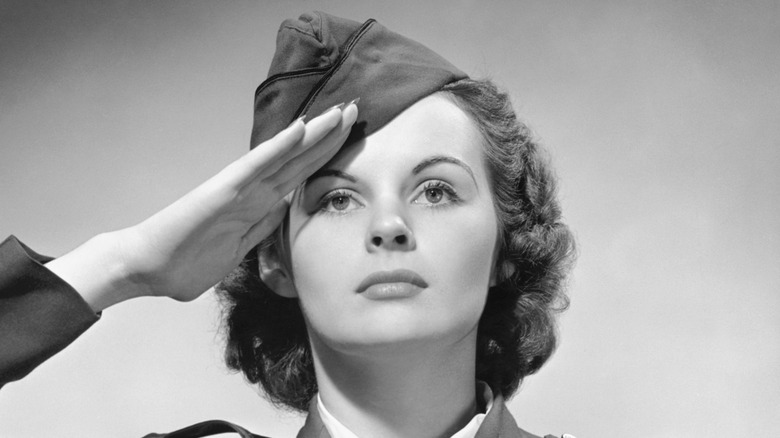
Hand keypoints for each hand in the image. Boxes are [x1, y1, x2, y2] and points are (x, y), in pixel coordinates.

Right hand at [47, 103, 357, 309]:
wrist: (145, 268)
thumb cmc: (184, 261)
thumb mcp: (237, 250)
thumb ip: (260, 229)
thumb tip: (282, 211)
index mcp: (257, 206)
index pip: (299, 177)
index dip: (325, 157)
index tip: (350, 140)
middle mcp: (252, 192)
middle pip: (299, 160)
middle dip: (329, 137)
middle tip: (354, 110)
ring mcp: (239, 188)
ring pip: (286, 156)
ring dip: (315, 133)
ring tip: (340, 111)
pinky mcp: (223, 191)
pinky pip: (257, 165)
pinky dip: (280, 147)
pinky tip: (301, 129)